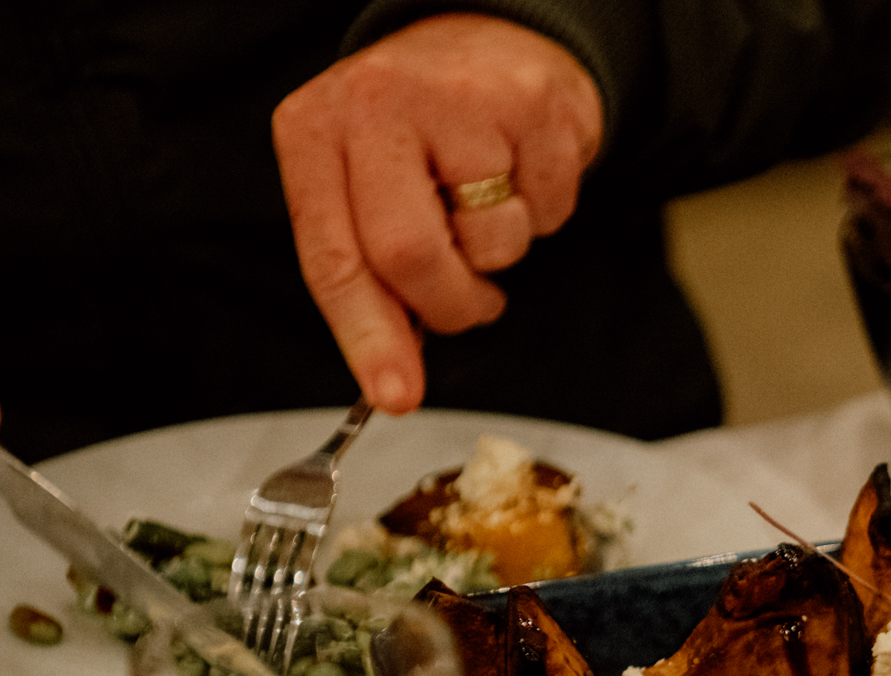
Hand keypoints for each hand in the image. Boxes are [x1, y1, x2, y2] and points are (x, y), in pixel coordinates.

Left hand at [272, 14, 603, 412]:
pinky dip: (546, 213)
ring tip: (492, 200)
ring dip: (505, 250)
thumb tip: (394, 372)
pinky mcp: (530, 107)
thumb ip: (372, 266)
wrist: (494, 42)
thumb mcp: (368, 184)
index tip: (395, 395)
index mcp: (316, 131)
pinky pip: (549, 212)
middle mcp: (375, 105)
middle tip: (474, 302)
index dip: (367, 336)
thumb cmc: (425, 131)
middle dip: (452, 303)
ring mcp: (456, 101)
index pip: (335, 255)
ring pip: (492, 241)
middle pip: (409, 255)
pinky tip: (524, 171)